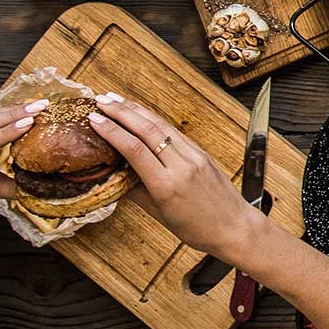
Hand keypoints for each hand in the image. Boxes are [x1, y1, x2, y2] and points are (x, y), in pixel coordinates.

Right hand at [86, 94, 269, 260]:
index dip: (112, 130)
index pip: (134, 149)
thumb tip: (113, 174)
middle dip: (121, 111)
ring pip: (162, 125)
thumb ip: (135, 191)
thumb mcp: (159, 214)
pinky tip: (141, 113)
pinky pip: (175, 132)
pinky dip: (154, 119)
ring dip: (136, 109)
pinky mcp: (202, 152)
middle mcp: (182, 166)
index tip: (94, 119)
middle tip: (100, 100)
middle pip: (147, 130)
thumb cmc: (196, 228)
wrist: (234, 227)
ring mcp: (194, 156)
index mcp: (166, 186)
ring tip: (115, 99)